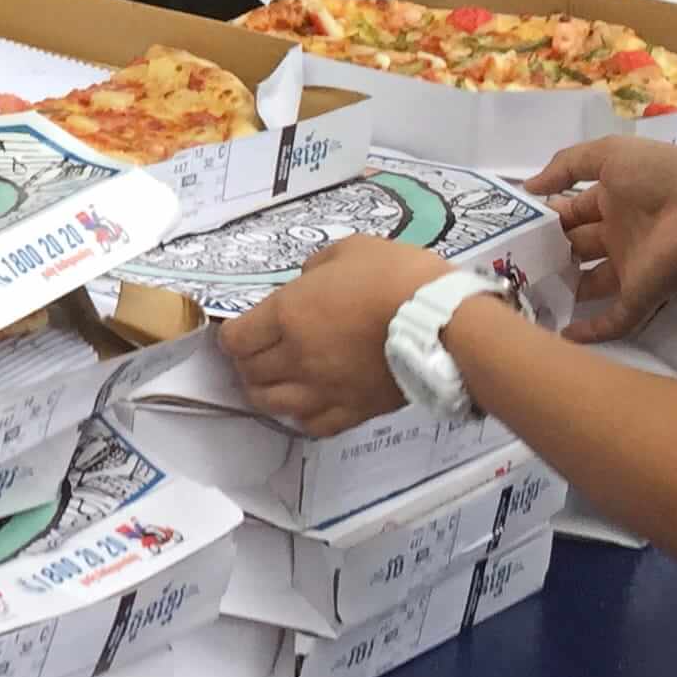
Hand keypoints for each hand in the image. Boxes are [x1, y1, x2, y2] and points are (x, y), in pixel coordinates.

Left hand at [220, 236, 459, 436]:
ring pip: (272, 404)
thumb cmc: (395, 276)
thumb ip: (316, 268)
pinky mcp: (353, 411)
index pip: (236, 339)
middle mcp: (297, 357)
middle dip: (246, 361)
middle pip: (250, 372)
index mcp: (288, 315)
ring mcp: (324, 389)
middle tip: (256, 352)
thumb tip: (306, 283)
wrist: (444, 322)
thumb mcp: (349, 250)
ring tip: (272, 381)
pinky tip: (306, 404)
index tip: (240, 329)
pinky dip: (301, 417)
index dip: (232, 335)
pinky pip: (313, 426)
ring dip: (264, 392)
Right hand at [524, 136, 676, 338]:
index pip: (572, 211)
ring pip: (590, 284)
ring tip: (521, 298)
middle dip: (548, 254)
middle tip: (509, 264)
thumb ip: (567, 165)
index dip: (545, 217)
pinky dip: (590, 331)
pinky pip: (613, 320)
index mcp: (614, 199)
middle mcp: (620, 233)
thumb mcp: (610, 154)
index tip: (510, 228)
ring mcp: (631, 267)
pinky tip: (560, 338)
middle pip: (577, 247)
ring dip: (563, 291)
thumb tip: (528, 186)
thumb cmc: (660, 177)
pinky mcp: (641, 297)